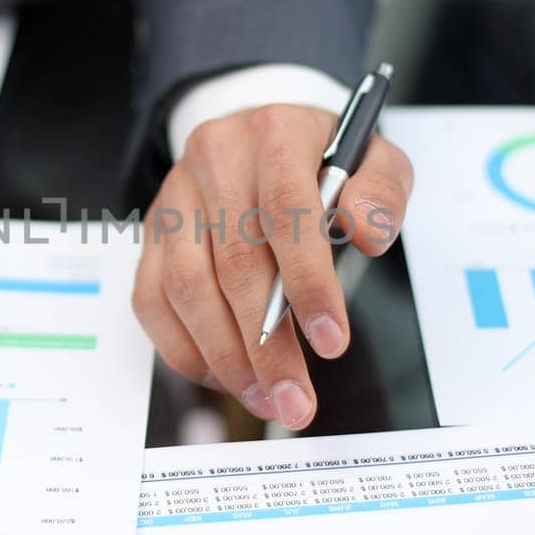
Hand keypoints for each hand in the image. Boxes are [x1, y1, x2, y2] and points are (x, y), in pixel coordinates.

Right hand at [132, 104, 413, 430]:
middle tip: (295, 400)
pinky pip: (153, 301)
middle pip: (235, 263)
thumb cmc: (322, 157)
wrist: (261, 135)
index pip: (287, 211)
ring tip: (266, 398)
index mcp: (275, 133)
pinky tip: (226, 377)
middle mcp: (215, 159)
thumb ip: (381, 191)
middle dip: (267, 346)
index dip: (308, 283)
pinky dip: (186, 350)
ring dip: (225, 357)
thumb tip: (369, 231)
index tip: (332, 343)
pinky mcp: (152, 233)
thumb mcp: (373, 157)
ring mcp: (176, 198)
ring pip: (186, 288)